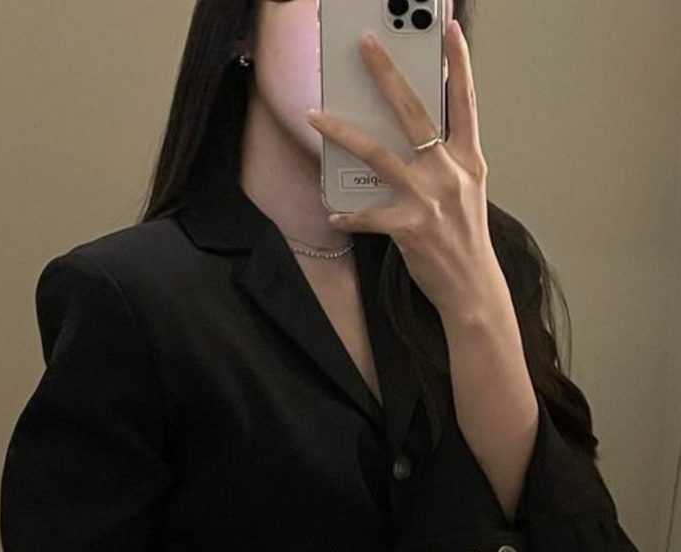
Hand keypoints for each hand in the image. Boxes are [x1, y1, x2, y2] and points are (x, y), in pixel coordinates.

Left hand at [307, 19, 501, 324]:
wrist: (472, 286)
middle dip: (386, 74)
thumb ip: (447, 160)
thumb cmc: (465, 239)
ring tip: (315, 116)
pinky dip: (349, 214)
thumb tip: (415, 136)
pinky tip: (334, 213)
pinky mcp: (409, 227)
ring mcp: (428, 199)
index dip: (459, 63)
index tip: (450, 28)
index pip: (465, 102)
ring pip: (377, 153)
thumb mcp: (466, 191)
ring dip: (342, 132)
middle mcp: (449, 172)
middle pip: (413, 112)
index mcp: (467, 160)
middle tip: (364, 46)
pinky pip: (368, 214)